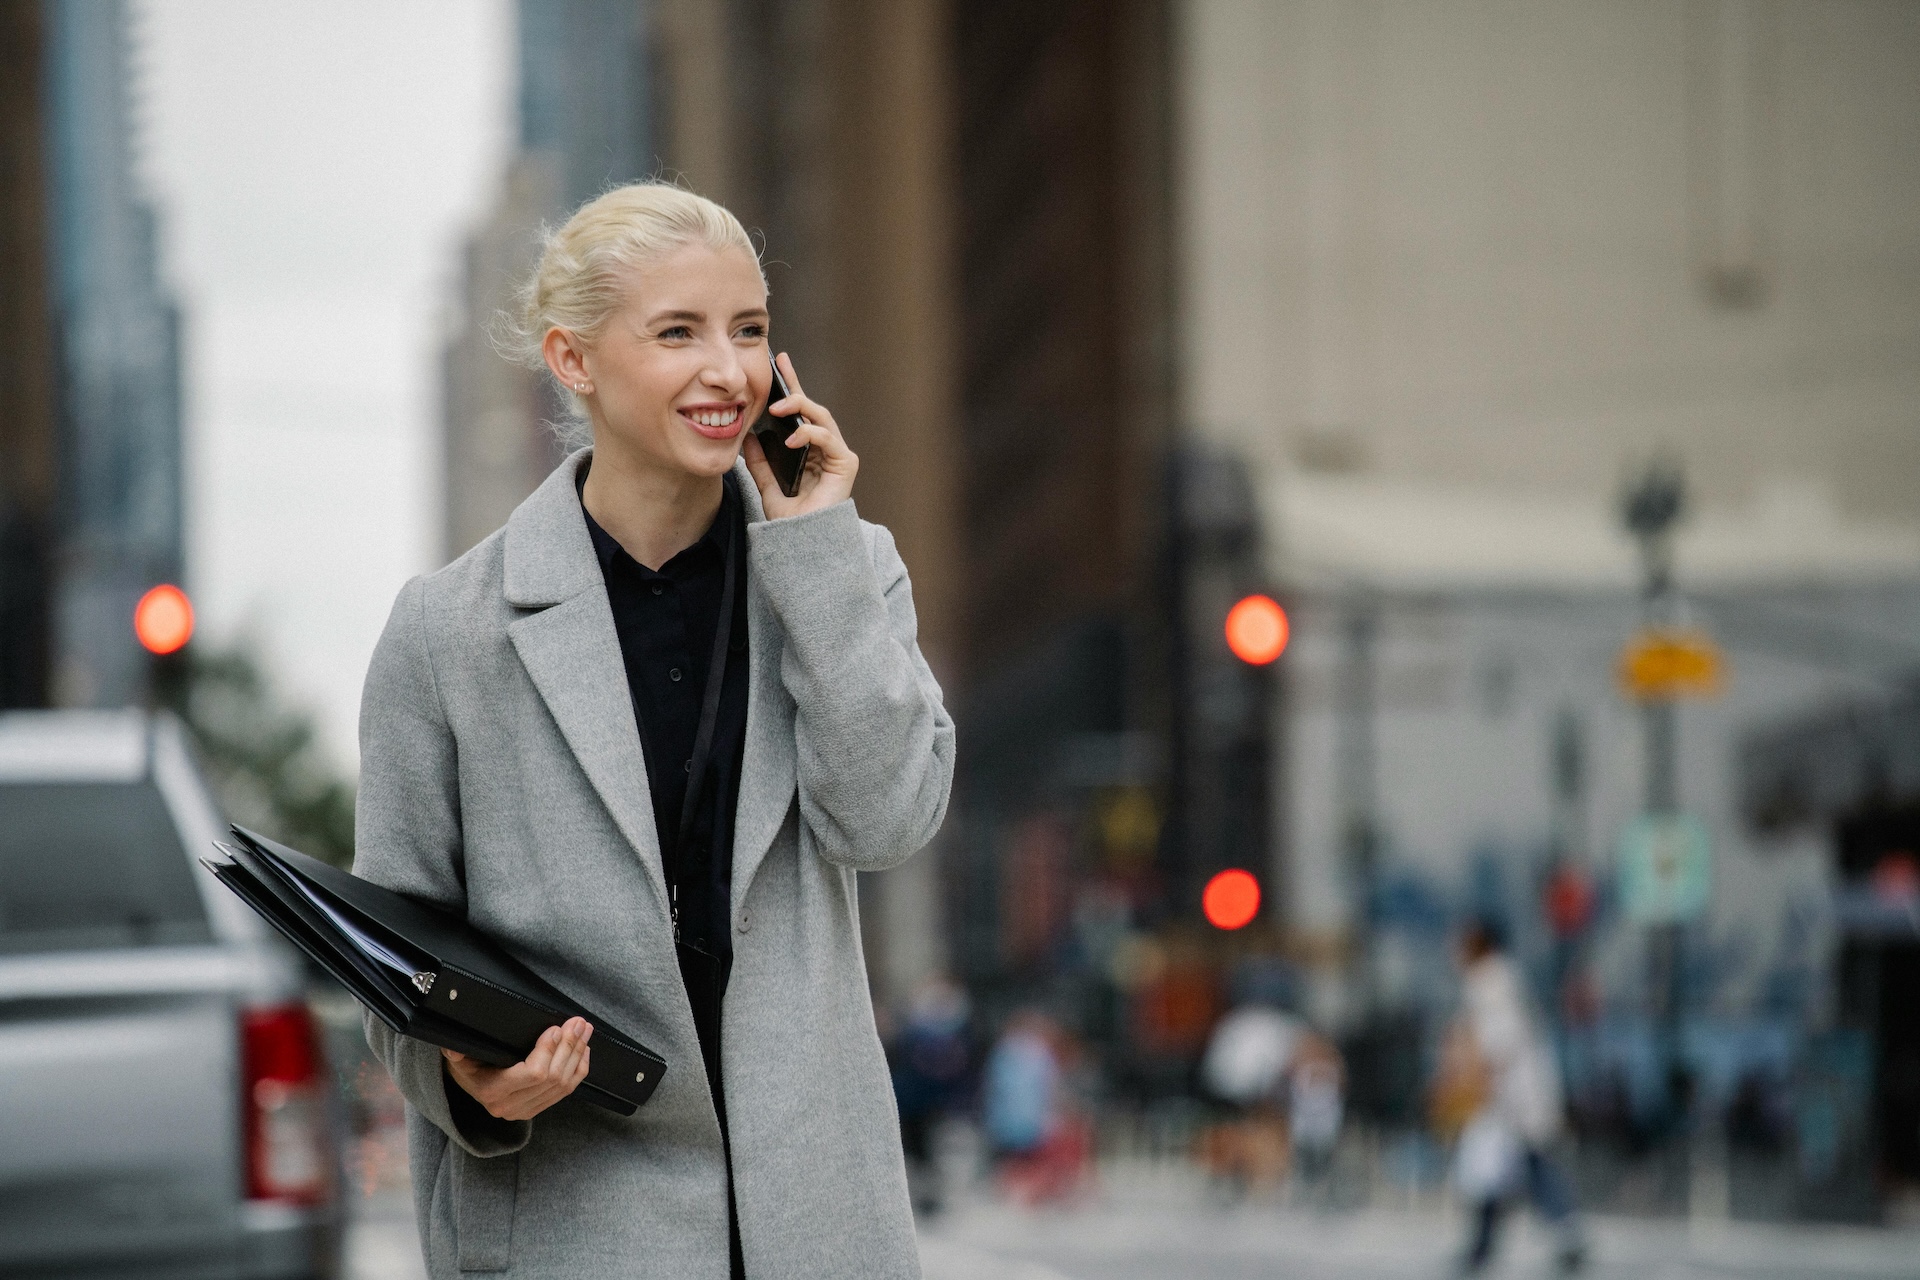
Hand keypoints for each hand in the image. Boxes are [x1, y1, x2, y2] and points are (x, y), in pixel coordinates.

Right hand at [443, 1017, 591, 1121]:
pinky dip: (579, 1069)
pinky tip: (585, 1050)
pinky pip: (566, 1092)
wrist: (470, 1087)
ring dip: (578, 1054)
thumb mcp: (458, 1058)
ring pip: (563, 1084)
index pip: (532, 1074)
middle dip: (569, 1046)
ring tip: (584, 1030)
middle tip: (578, 1022)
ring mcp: (526, 1111)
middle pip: (552, 1077)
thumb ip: (456, 1052)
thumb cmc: (467, 1066)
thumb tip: (453, 1048)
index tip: (555, 1028)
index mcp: (492, 1092)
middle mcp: (510, 1106)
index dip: (548, 1050)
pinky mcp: (537, 1109)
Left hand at [742, 352, 857, 518]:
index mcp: (809, 450)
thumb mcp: (767, 485)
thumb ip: (759, 462)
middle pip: (811, 408)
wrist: (804, 544)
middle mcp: (825, 448)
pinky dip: (810, 434)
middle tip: (777, 371)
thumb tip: (747, 435)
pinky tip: (792, 438)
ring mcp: (837, 454)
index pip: (799, 413)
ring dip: (799, 408)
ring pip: (821, 417)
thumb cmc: (791, 520)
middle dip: (795, 388)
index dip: (791, 386)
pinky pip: (828, 438)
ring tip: (777, 407)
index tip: (779, 361)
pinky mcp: (845, 463)